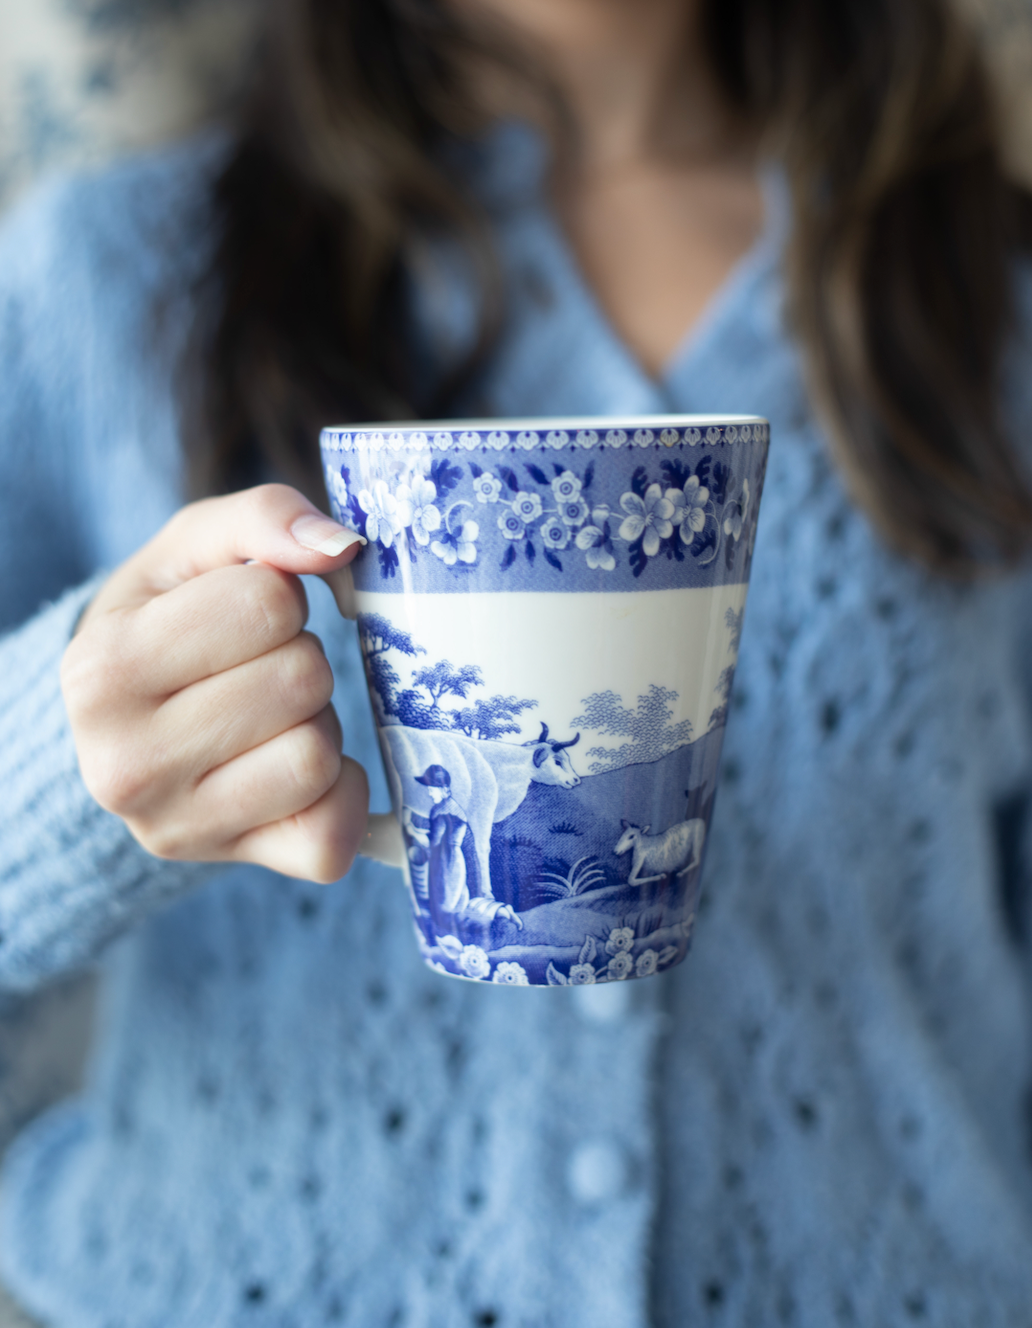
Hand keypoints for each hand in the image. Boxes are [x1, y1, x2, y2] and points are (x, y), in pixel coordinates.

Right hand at [62, 485, 368, 882]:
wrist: (132, 719)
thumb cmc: (170, 618)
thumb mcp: (195, 548)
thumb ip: (264, 519)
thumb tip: (342, 548)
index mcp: (102, 668)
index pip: (266, 603)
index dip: (277, 595)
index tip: (240, 613)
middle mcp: (124, 764)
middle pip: (301, 679)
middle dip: (299, 659)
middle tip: (257, 669)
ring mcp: (176, 827)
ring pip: (318, 755)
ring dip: (318, 722)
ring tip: (270, 717)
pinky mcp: (235, 864)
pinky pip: (332, 835)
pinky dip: (341, 793)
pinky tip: (297, 768)